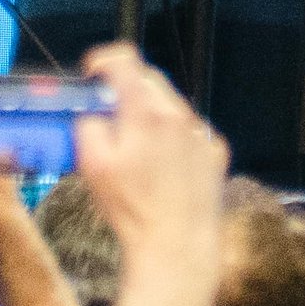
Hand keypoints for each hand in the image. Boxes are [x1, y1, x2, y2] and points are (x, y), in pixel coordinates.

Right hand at [71, 46, 226, 268]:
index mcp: (146, 111)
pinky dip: (175, 137)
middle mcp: (179, 113)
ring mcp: (201, 131)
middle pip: (150, 80)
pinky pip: (192, 131)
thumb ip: (88, 126)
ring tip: (138, 149)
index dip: (103, 60)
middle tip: (109, 111)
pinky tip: (165, 167)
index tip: (92, 72)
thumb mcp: (92, 167)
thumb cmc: (130, 208)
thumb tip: (92, 112)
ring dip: (153, 114)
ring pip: (172, 105)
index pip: (125, 61)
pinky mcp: (216, 150)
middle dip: (127, 87)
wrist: (176, 245)